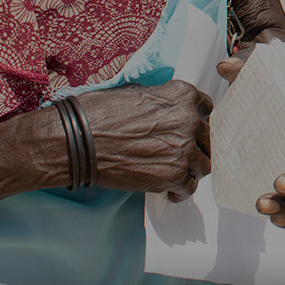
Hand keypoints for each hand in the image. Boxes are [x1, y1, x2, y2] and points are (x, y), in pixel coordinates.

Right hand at [78, 80, 212, 201]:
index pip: (207, 107)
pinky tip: (170, 190)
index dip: (198, 120)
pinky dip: (181, 191)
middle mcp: (189, 120)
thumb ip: (163, 102)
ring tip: (176, 173)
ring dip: (192, 169)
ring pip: (205, 164)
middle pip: (209, 138)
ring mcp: (183, 149)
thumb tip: (169, 111)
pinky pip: (190, 187)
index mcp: (181, 96)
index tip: (191, 129)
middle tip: (182, 154)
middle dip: (197, 146)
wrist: (76, 141)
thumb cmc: (99, 114)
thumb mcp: (138, 93)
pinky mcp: (173, 176)